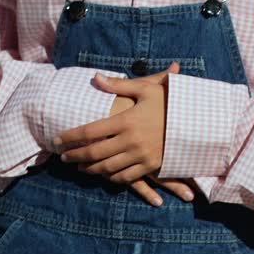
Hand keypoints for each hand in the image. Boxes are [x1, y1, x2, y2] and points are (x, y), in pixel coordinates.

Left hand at [54, 62, 175, 187]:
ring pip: (107, 168)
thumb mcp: (145, 89)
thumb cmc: (169, 102)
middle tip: (62, 156)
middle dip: (75, 155)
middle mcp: (130, 140)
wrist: (197, 121)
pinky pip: (125, 177)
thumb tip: (95, 77)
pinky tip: (103, 173)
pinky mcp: (150, 167)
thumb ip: (118, 85)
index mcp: (126, 120)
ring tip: (78, 166)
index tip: (57, 140)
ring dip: (89, 168)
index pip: (90, 131)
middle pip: (94, 152)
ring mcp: (140, 156)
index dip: (70, 137)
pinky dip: (110, 177)